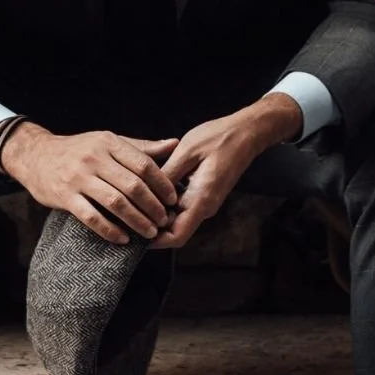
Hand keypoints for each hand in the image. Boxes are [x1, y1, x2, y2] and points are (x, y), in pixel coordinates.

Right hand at [0, 122, 179, 244]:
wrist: (37, 155)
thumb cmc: (80, 150)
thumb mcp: (108, 142)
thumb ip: (141, 147)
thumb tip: (175, 145)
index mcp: (108, 142)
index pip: (143, 164)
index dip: (162, 184)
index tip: (173, 199)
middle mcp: (94, 158)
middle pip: (132, 185)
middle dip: (153, 206)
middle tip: (164, 220)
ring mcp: (78, 178)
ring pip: (115, 203)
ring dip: (136, 220)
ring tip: (149, 232)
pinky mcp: (65, 197)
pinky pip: (92, 217)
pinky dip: (110, 230)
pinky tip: (123, 238)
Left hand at [149, 92, 302, 251]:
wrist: (246, 133)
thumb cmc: (219, 138)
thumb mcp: (187, 152)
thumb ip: (167, 174)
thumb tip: (146, 193)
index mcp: (201, 200)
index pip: (177, 236)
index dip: (155, 241)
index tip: (133, 235)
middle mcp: (204, 206)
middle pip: (175, 229)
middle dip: (152, 227)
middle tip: (127, 216)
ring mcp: (205, 200)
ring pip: (178, 217)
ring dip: (159, 213)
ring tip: (134, 203)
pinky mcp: (204, 192)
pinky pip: (183, 205)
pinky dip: (167, 202)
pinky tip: (151, 190)